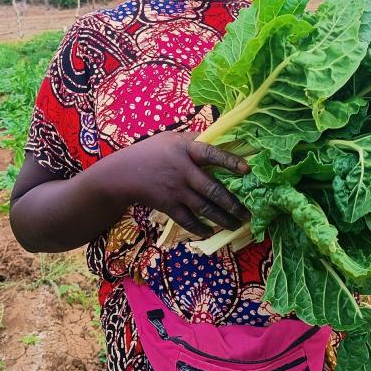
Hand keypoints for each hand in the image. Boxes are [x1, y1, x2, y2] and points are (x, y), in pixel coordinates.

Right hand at [107, 131, 250, 237]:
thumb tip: (222, 138)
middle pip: (212, 189)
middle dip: (232, 203)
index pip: (211, 153)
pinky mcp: (168, 206)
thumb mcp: (172, 138)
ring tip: (237, 224)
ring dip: (223, 219)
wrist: (123, 174)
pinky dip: (201, 228)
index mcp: (185, 149)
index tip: (247, 169)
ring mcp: (176, 190)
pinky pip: (188, 220)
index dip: (229, 161)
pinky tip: (211, 232)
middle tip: (247, 213)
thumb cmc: (151, 152)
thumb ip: (196, 139)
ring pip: (204, 208)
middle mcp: (183, 170)